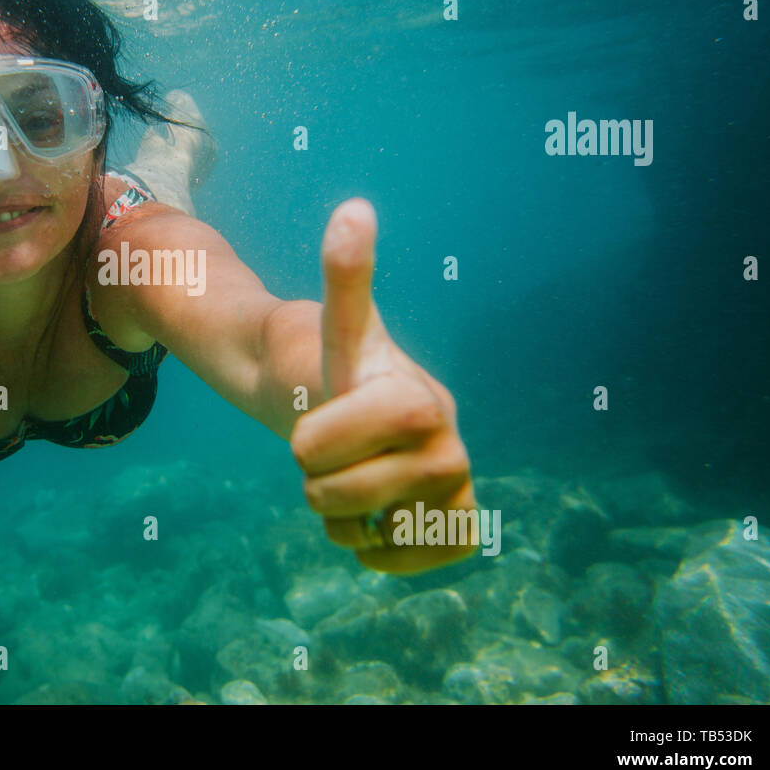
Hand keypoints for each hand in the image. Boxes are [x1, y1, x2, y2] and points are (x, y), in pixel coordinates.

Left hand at [291, 199, 475, 573]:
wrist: (356, 418)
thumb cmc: (339, 371)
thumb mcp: (337, 326)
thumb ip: (347, 276)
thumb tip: (354, 207)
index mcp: (420, 397)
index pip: (348, 436)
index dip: (318, 438)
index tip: (312, 425)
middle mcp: (450, 445)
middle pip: (345, 493)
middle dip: (316, 480)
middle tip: (327, 455)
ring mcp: (456, 491)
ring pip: (365, 532)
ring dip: (338, 515)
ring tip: (350, 479)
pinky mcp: (456, 530)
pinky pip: (400, 562)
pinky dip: (371, 549)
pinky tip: (373, 515)